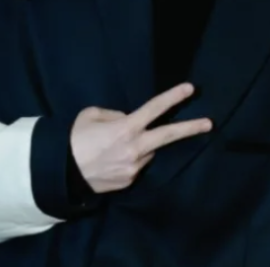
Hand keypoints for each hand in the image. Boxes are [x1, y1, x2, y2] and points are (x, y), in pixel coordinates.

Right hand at [70, 83, 211, 193]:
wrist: (61, 174)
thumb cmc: (74, 140)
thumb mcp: (91, 116)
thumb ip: (114, 115)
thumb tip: (128, 120)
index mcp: (126, 128)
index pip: (154, 109)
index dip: (173, 97)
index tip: (190, 89)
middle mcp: (135, 148)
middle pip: (169, 135)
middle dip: (190, 128)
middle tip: (209, 123)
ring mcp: (134, 167)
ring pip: (148, 151)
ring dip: (141, 146)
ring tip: (114, 148)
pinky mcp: (129, 181)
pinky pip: (136, 165)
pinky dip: (130, 159)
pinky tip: (111, 161)